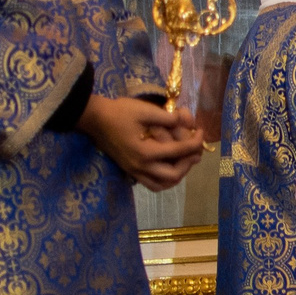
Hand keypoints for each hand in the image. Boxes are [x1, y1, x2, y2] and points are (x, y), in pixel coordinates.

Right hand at [79, 95, 201, 189]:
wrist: (94, 118)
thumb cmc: (119, 112)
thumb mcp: (145, 110)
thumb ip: (167, 118)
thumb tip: (186, 122)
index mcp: (145, 152)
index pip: (178, 151)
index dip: (194, 142)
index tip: (201, 132)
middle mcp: (140, 166)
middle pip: (173, 175)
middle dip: (188, 163)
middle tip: (194, 149)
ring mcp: (134, 171)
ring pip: (162, 184)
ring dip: (177, 175)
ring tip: (184, 160)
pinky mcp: (130, 170)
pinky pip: (151, 183)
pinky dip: (164, 179)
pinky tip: (169, 166)